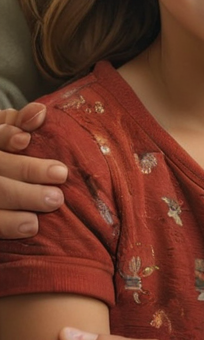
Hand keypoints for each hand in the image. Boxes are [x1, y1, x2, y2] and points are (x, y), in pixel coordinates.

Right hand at [0, 102, 66, 236]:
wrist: (1, 188)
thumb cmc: (6, 152)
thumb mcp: (8, 130)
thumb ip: (22, 121)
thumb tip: (40, 112)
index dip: (5, 136)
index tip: (25, 139)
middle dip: (26, 170)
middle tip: (60, 175)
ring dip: (21, 199)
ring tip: (53, 201)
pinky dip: (8, 224)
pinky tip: (30, 227)